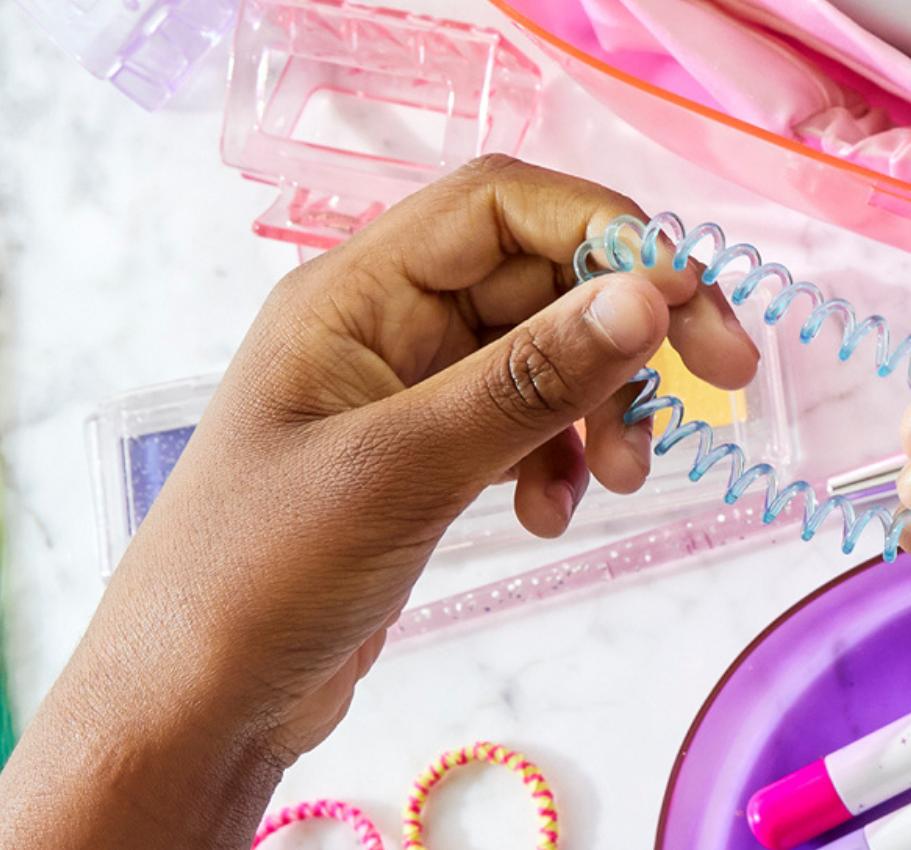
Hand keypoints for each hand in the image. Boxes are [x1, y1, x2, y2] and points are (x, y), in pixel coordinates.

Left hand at [0, 157, 756, 847]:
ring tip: (624, 479)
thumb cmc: (254, 576)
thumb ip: (528, 380)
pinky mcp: (420, 457)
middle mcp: (380, 323)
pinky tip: (552, 515)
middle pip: (539, 274)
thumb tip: (646, 295)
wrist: (189, 705)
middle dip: (626, 325)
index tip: (690, 302)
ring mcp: (401, 391)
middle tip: (720, 378)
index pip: (503, 206)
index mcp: (352, 293)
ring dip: (602, 401)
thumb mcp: (402, 470)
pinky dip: (560, 458)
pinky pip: (523, 422)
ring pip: (542, 351)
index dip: (607, 232)